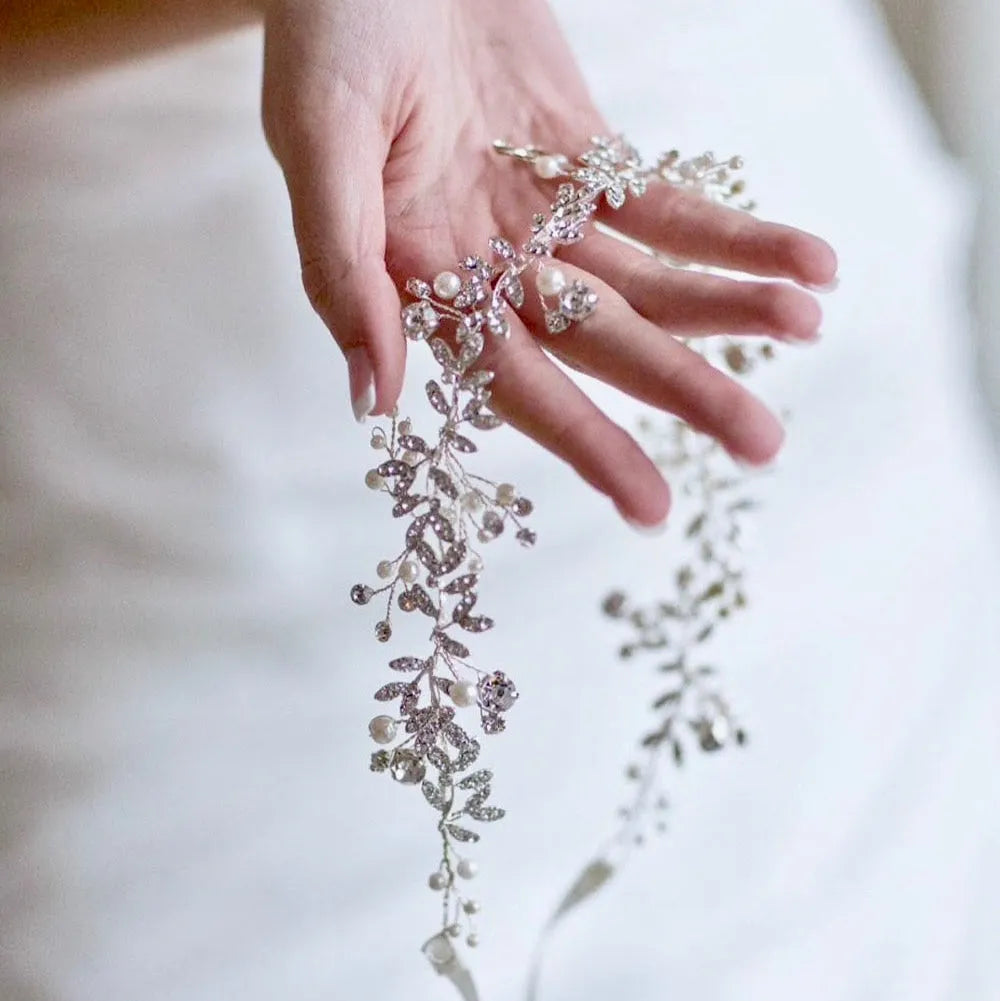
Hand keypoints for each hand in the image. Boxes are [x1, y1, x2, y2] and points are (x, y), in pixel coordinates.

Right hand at [261, 0, 836, 526]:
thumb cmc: (331, 24)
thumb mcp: (318, 133)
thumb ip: (338, 264)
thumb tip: (371, 397)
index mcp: (419, 278)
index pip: (512, 382)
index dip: (582, 443)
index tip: (651, 508)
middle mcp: (488, 265)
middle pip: (600, 344)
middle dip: (683, 389)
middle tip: (762, 443)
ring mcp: (545, 216)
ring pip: (649, 282)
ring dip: (729, 306)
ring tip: (809, 320)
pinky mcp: (587, 160)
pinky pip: (670, 210)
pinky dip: (735, 235)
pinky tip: (804, 260)